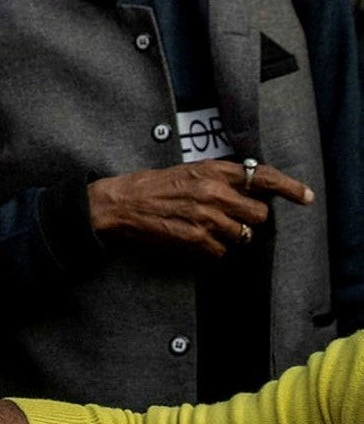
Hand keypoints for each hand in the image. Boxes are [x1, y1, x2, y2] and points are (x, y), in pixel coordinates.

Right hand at [87, 160, 313, 258]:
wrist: (117, 204)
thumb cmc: (148, 186)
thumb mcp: (186, 170)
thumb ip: (217, 178)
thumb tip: (246, 189)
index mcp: (212, 170)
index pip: (262, 177)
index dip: (289, 188)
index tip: (305, 197)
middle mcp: (214, 192)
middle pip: (258, 214)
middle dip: (248, 219)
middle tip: (229, 218)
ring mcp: (205, 217)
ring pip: (241, 236)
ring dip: (229, 237)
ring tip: (206, 230)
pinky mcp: (195, 239)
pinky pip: (221, 252)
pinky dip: (212, 251)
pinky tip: (194, 241)